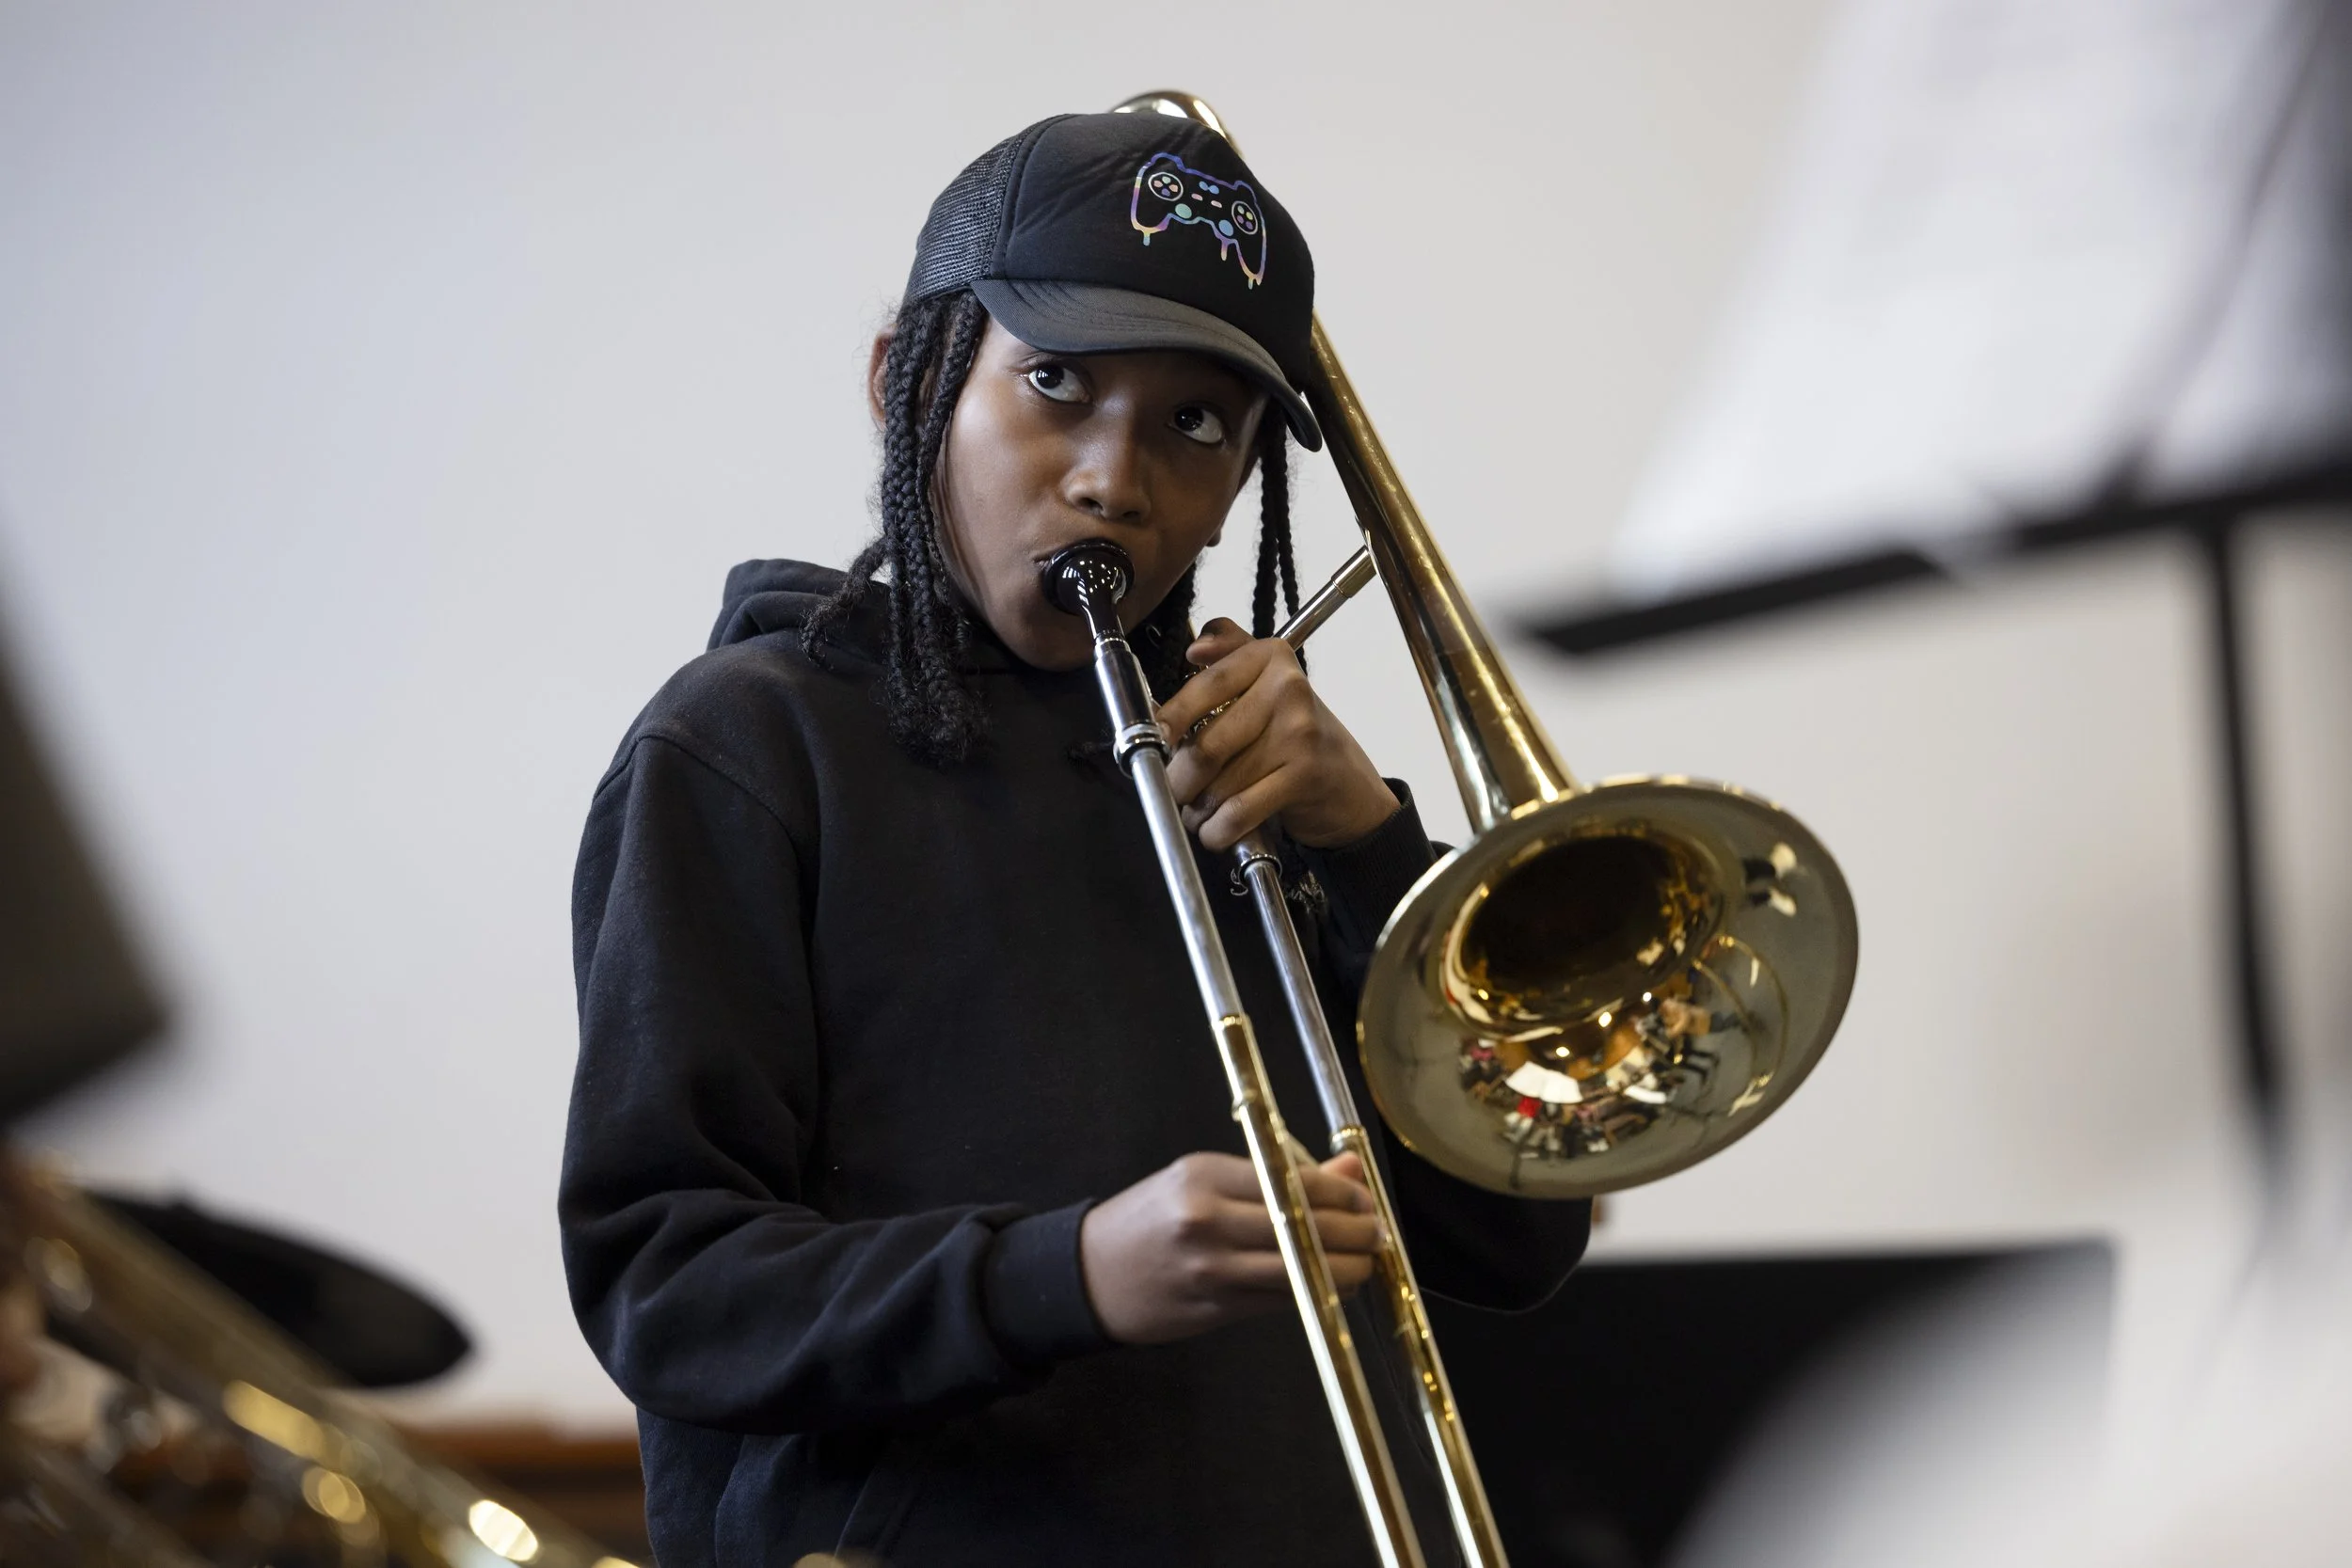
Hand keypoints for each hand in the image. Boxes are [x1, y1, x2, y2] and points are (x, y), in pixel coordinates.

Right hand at [1079, 1150, 1379, 1344]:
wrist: (1089, 1275)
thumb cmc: (1149, 1218)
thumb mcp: (1202, 1179)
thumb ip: (1276, 1175)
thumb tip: (1348, 1173)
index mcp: (1204, 1176)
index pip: (1292, 1181)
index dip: (1342, 1194)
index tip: (1364, 1198)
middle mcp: (1207, 1219)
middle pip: (1303, 1225)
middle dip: (1355, 1232)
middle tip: (1377, 1232)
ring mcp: (1212, 1268)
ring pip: (1301, 1269)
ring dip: (1345, 1269)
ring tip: (1365, 1261)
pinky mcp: (1216, 1308)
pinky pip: (1283, 1299)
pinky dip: (1317, 1291)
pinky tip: (1332, 1284)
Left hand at [1156, 619, 1398, 850]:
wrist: (1350, 786)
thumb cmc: (1296, 736)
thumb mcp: (1267, 685)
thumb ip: (1229, 655)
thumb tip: (1195, 648)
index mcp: (1271, 658)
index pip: (1207, 684)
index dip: (1172, 716)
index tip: (1155, 739)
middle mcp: (1288, 689)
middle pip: (1205, 744)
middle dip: (1178, 780)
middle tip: (1175, 791)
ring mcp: (1299, 733)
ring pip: (1218, 784)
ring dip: (1197, 811)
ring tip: (1197, 813)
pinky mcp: (1304, 776)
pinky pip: (1239, 811)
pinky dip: (1217, 830)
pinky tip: (1215, 831)